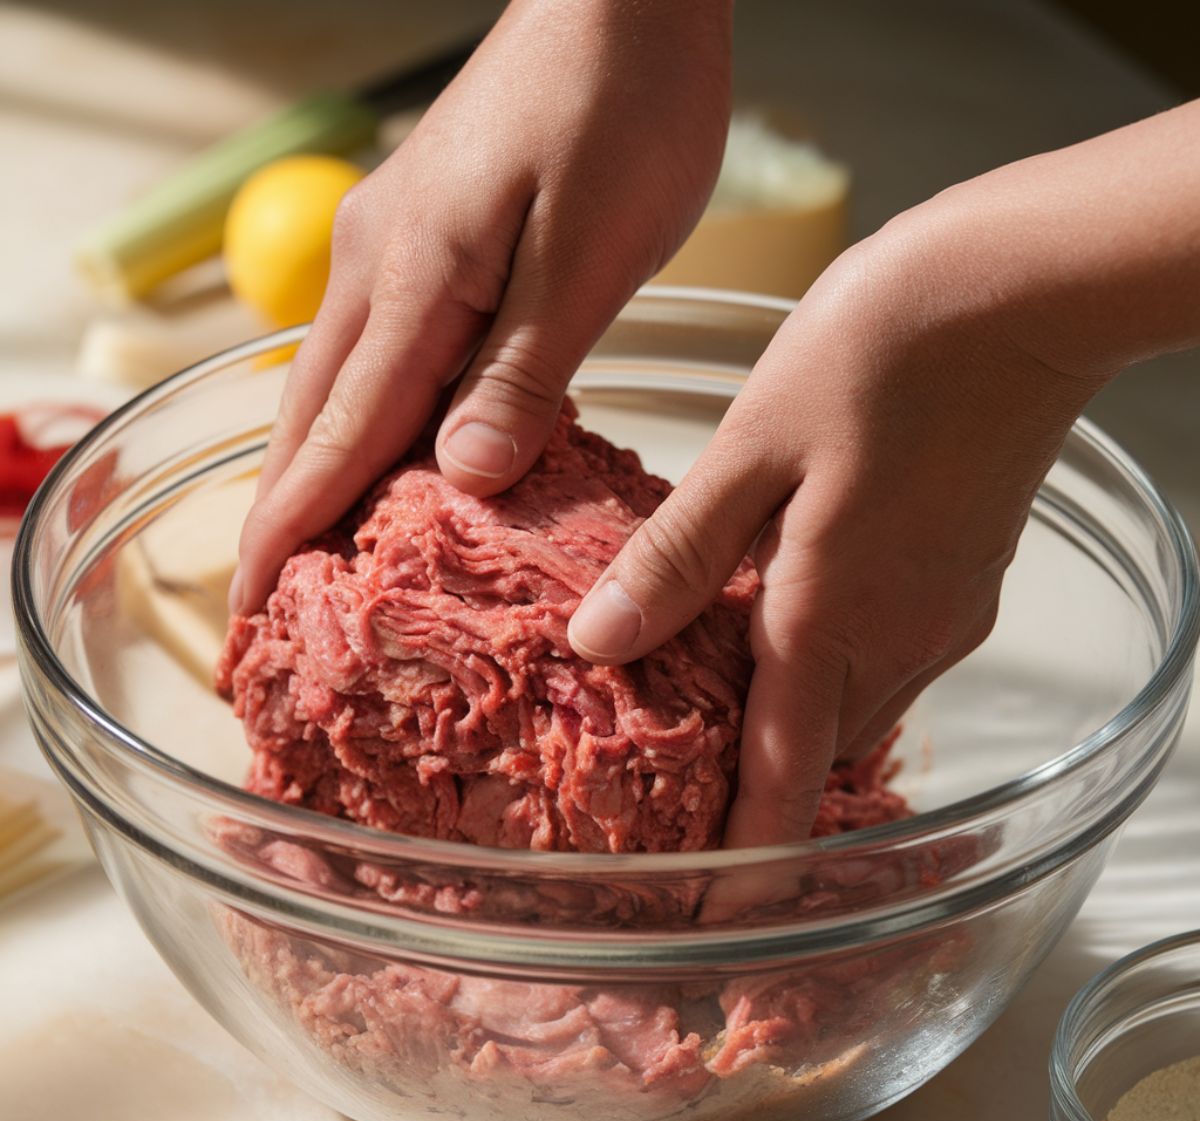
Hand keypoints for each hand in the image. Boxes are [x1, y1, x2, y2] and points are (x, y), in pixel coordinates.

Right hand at [230, 0, 732, 613]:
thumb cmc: (622, 109)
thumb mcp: (587, 255)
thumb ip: (521, 371)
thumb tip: (460, 475)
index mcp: (412, 282)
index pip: (339, 436)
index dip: (294, 530)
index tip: (253, 607)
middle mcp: (378, 269)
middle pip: (316, 418)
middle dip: (288, 515)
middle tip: (268, 603)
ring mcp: (395, 249)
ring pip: (341, 387)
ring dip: (323, 473)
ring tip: (312, 555)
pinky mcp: (427, 240)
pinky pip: (381, 355)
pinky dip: (370, 422)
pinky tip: (389, 459)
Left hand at [568, 192, 1112, 848]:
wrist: (1019, 291)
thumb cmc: (877, 352)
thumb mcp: (751, 448)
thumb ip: (679, 556)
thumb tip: (600, 640)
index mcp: (831, 616)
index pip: (786, 779)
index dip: (748, 862)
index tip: (714, 924)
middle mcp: (900, 637)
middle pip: (822, 756)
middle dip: (764, 790)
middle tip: (689, 789)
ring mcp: (945, 612)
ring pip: (858, 709)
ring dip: (798, 725)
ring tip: (727, 705)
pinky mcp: (966, 579)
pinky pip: (890, 661)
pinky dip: (835, 668)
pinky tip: (789, 618)